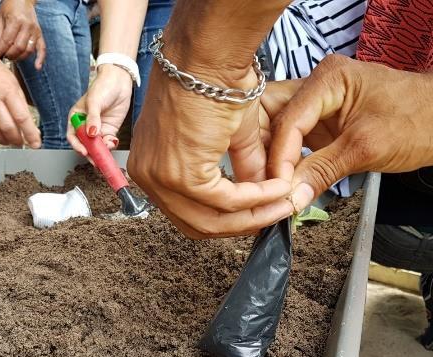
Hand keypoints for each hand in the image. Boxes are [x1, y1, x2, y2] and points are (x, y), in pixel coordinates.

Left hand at [0, 0, 45, 69]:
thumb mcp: (0, 18)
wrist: (23, 0)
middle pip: (18, 47)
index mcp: (16, 20)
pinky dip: (40, 59)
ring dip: (19, 57)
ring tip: (11, 56)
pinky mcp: (40, 35)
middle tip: (3, 55)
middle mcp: (27, 26)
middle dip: (9, 55)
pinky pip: (42, 49)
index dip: (0, 50)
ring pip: (28, 50)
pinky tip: (37, 67)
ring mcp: (35, 31)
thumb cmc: (9, 8)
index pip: (7, 40)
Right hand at [0, 50, 40, 147]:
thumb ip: (22, 107)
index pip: (21, 117)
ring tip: (9, 140)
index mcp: (7, 90)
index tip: (36, 144)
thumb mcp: (15, 85)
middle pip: (7, 127)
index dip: (30, 134)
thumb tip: (32, 130)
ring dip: (4, 140)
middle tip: (21, 143)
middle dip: (17, 140)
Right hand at [67, 64, 132, 154]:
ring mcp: (98, 128)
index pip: (73, 135)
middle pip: (85, 143)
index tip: (84, 151)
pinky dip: (110, 145)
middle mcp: (86, 124)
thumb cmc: (103, 87)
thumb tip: (91, 134)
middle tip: (96, 160)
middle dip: (90, 153)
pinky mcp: (110, 129)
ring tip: (105, 153)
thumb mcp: (94, 102)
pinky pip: (108, 141)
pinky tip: (112, 143)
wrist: (119, 81)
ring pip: (97, 145)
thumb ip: (93, 119)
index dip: (77, 145)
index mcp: (76, 117)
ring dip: (101, 151)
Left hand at [128, 64, 293, 238]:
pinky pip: (225, 202)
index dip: (229, 218)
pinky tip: (277, 189)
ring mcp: (161, 179)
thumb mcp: (229, 136)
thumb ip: (243, 170)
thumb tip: (262, 196)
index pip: (189, 212)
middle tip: (275, 213)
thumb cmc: (213, 83)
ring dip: (253, 216)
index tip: (261, 212)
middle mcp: (148, 177)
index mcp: (153, 167)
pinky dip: (256, 199)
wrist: (207, 56)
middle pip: (198, 224)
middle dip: (243, 224)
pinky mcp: (181, 175)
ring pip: (210, 221)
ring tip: (283, 204)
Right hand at [268, 54, 432, 210]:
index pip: (287, 120)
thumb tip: (289, 196)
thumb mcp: (367, 148)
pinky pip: (293, 142)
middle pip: (270, 117)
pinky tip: (282, 182)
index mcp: (327, 79)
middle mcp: (316, 87)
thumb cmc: (421, 119)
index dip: (278, 157)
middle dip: (261, 151)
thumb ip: (323, 170)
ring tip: (266, 187)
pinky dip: (287, 162)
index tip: (275, 188)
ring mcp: (317, 106)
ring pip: (277, 130)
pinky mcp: (322, 124)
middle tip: (257, 185)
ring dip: (271, 159)